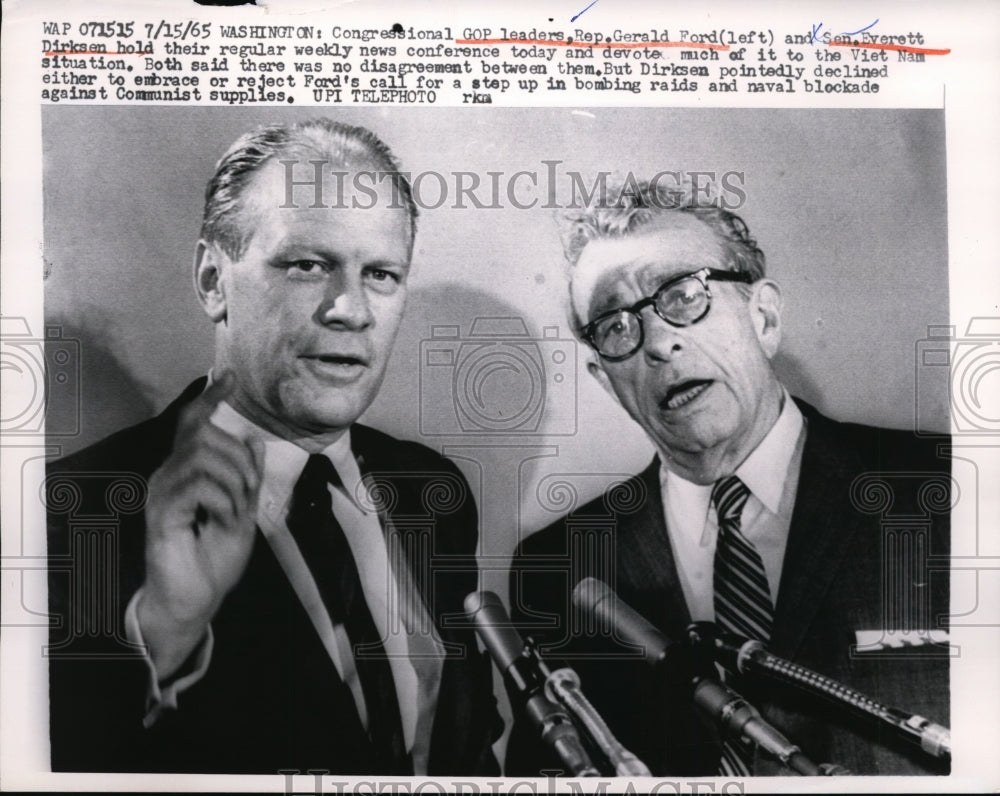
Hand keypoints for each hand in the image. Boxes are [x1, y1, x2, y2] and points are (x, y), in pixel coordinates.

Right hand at [137, 374, 263, 678]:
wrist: (197, 600)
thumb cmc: (214, 559)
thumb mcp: (242, 512)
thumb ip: (247, 477)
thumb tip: (254, 440)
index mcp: (186, 473)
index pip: (192, 424)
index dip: (210, 398)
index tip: (231, 377)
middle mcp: (168, 477)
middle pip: (203, 435)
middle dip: (239, 458)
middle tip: (249, 491)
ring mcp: (161, 495)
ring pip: (202, 456)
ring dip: (234, 480)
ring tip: (237, 509)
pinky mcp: (161, 515)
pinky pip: (198, 486)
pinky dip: (223, 498)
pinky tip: (224, 518)